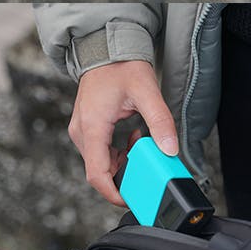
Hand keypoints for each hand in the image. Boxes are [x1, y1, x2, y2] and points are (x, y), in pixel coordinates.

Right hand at [68, 61, 178, 204]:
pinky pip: (98, 152)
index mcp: (92, 126)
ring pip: (98, 163)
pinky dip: (117, 154)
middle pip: (98, 171)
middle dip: (123, 177)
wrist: (105, 49)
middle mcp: (81, 131)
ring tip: (141, 148)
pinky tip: (132, 141)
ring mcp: (81, 130)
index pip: (96, 173)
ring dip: (121, 164)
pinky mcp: (85, 128)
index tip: (131, 199)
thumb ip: (160, 122)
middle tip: (146, 171)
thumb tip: (169, 149)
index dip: (113, 192)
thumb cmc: (120, 67)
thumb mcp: (146, 92)